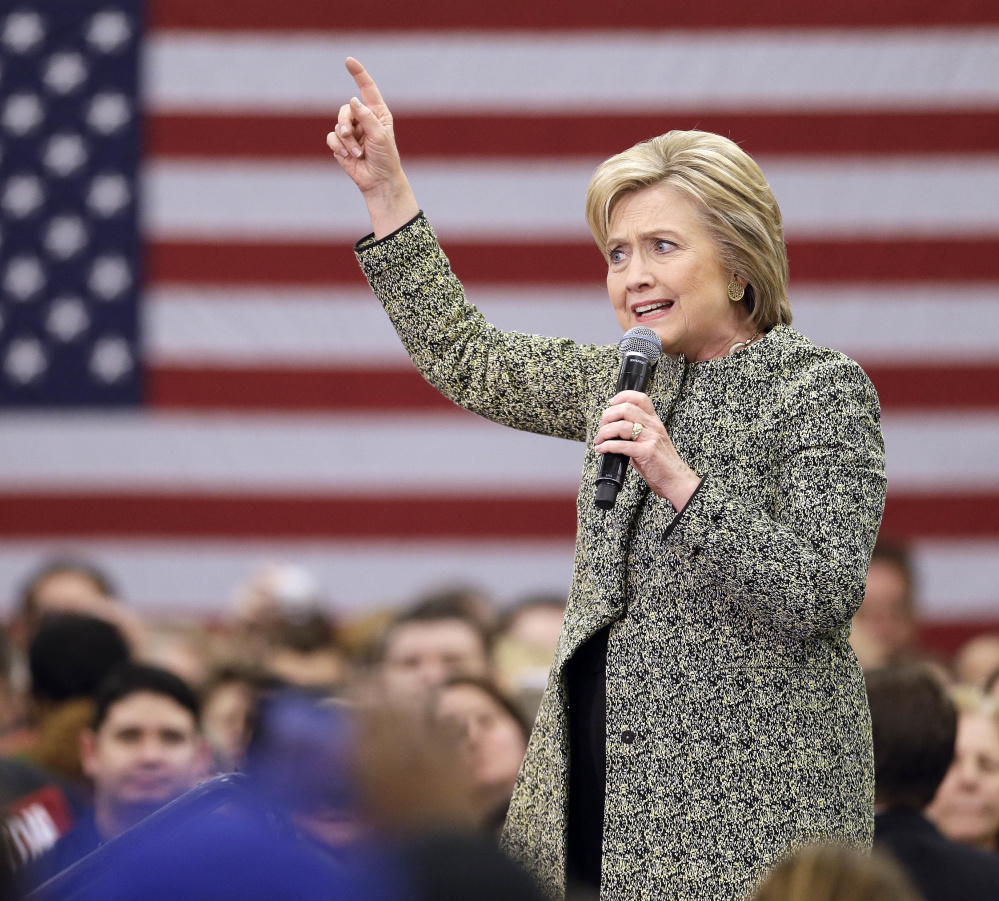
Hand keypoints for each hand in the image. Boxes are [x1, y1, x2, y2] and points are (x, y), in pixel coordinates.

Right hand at [327, 58, 418, 236]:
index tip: (348, 60)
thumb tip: (352, 100)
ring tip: (357, 152)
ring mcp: (351, 132)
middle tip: (353, 136)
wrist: (378, 181)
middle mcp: (363, 119)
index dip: (358, 74)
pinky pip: (331, 138)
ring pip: (337, 124)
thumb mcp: (380, 135)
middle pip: (345, 109)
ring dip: (345, 140)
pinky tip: (347, 156)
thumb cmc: (385, 158)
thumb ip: (366, 117)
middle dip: (346, 123)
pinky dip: (338, 147)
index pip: (367, 89)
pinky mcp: (341, 145)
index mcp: (377, 113)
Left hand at [594, 390, 700, 508]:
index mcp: (654, 421)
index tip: (612, 402)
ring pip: (622, 426)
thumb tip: (613, 430)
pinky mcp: (646, 452)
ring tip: (599, 440)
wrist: (676, 479)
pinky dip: (607, 446)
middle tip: (602, 427)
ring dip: (605, 433)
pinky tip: (602, 449)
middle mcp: (653, 426)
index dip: (623, 396)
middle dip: (608, 416)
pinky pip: (621, 445)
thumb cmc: (661, 462)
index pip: (640, 398)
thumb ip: (635, 432)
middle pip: (626, 409)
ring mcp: (650, 438)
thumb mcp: (651, 441)